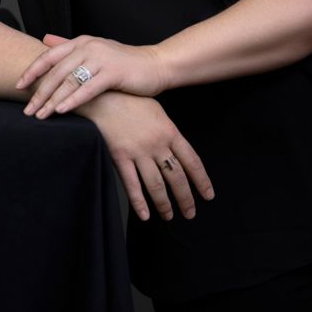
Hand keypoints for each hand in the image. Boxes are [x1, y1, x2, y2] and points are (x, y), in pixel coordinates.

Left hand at [16, 32, 166, 117]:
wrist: (156, 65)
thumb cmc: (124, 62)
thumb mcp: (95, 50)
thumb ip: (70, 46)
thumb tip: (44, 40)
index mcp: (81, 42)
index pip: (50, 56)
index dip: (32, 71)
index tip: (18, 86)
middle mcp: (88, 47)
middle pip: (56, 71)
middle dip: (39, 92)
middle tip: (27, 110)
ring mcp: (100, 58)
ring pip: (69, 81)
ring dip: (52, 100)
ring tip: (40, 115)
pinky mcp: (113, 72)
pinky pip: (87, 88)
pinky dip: (73, 100)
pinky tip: (62, 111)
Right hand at [73, 89, 215, 221]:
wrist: (104, 95)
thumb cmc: (130, 100)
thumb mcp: (157, 111)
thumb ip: (167, 131)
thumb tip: (177, 148)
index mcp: (170, 131)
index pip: (192, 161)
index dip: (202, 181)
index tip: (208, 195)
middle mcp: (157, 144)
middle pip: (177, 177)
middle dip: (186, 198)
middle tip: (190, 213)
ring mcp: (139, 151)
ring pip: (156, 184)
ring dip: (164, 204)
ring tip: (169, 216)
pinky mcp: (120, 157)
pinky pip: (131, 184)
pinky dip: (139, 202)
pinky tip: (145, 215)